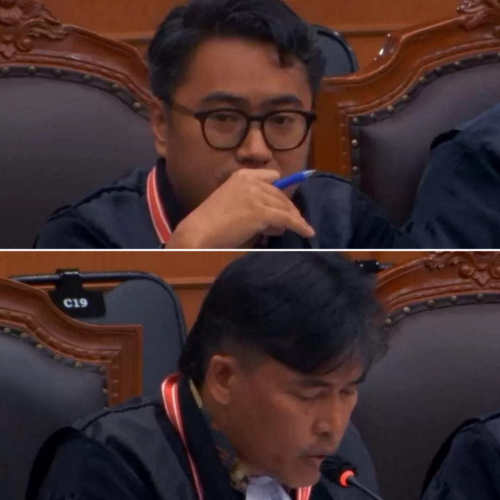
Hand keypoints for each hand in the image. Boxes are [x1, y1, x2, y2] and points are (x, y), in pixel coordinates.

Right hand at [165, 168, 314, 247]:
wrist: (198, 233)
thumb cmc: (210, 224)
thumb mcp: (232, 205)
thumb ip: (252, 206)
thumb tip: (277, 221)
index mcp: (242, 176)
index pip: (271, 177)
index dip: (281, 190)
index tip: (286, 201)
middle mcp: (251, 181)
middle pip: (280, 193)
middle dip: (288, 208)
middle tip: (294, 221)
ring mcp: (256, 195)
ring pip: (285, 206)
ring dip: (293, 218)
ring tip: (300, 228)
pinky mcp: (261, 212)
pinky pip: (287, 218)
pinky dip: (300, 225)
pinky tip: (307, 232)